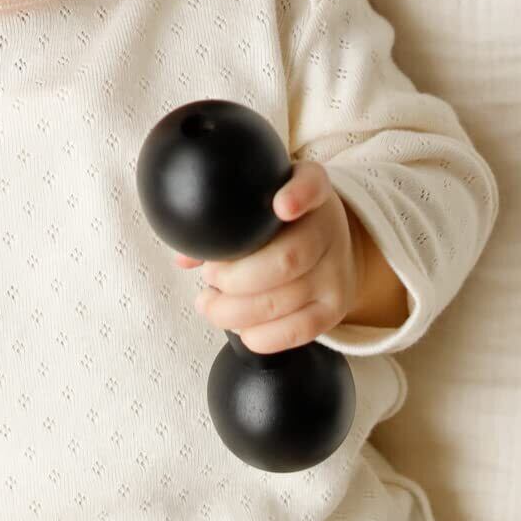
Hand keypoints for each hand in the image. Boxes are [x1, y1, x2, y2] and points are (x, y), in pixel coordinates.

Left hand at [170, 160, 363, 353]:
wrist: (328, 246)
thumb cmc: (279, 223)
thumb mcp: (259, 204)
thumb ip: (223, 222)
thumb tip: (184, 257)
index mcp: (310, 190)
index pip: (311, 185)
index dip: (298, 196)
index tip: (280, 207)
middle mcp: (328, 229)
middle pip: (287, 258)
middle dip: (236, 277)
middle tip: (210, 278)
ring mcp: (335, 270)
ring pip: (288, 298)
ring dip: (238, 310)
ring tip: (210, 305)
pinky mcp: (335, 306)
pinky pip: (303, 329)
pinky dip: (266, 336)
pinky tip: (242, 331)